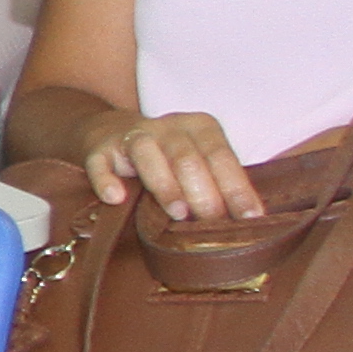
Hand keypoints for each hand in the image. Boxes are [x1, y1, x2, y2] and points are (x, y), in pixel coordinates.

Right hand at [75, 108, 259, 223]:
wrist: (113, 133)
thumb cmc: (169, 157)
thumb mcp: (200, 159)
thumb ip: (220, 182)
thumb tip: (251, 222)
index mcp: (200, 127)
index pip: (222, 157)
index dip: (237, 188)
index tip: (251, 218)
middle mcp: (168, 126)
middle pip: (188, 158)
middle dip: (203, 194)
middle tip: (212, 225)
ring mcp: (132, 136)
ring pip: (149, 155)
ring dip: (165, 186)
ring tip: (177, 213)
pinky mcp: (100, 149)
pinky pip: (101, 164)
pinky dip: (107, 180)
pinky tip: (116, 197)